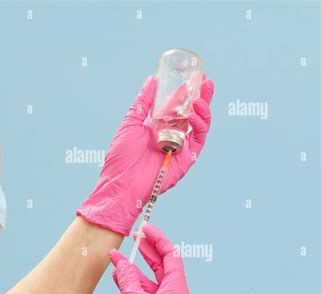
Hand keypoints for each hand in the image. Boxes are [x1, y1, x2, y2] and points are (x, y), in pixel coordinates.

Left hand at [77, 76, 213, 234]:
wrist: (123, 183)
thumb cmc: (121, 156)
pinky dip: (199, 125)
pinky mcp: (187, 159)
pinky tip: (193, 113)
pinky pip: (199, 139)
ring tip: (199, 96)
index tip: (192, 76)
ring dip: (202, 109)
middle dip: (201, 97)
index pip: (175, 106)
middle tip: (206, 81)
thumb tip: (151, 80)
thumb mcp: (130, 123)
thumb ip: (143, 102)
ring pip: (199, 125)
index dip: (185, 92)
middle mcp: (170, 135)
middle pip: (191, 113)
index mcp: (157, 127)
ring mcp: (180, 147)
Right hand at [108, 223, 189, 293]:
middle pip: (160, 263)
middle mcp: (171, 292)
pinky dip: (129, 281)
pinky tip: (118, 274)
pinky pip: (140, 290)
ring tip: (117, 256)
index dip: (158, 239)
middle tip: (136, 237)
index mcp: (176, 287)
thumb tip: (121, 265)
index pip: (170, 255)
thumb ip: (129, 281)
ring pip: (146, 277)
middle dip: (145, 248)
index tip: (146, 228)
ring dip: (131, 266)